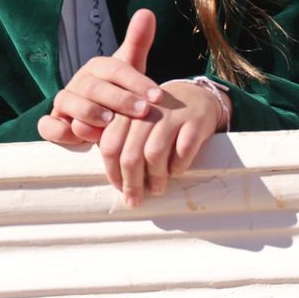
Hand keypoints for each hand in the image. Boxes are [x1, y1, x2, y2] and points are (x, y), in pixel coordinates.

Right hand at [41, 9, 162, 145]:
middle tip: (141, 110)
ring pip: (68, 102)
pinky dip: (58, 130)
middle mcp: (79, 83)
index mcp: (98, 68)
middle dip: (118, 98)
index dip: (136, 81)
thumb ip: (138, 42)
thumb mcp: (131, 68)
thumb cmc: (120, 92)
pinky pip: (48, 125)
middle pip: (93, 86)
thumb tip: (146, 11)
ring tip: (110, 122)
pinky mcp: (53, 123)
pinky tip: (78, 137)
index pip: (116, 69)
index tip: (158, 96)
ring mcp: (64, 103)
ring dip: (88, 112)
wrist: (101, 119)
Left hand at [98, 78, 225, 205]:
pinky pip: (183, 150)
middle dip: (131, 183)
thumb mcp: (132, 122)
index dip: (112, 171)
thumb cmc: (156, 118)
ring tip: (157, 190)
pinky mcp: (194, 121)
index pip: (110, 145)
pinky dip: (178, 166)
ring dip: (155, 178)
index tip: (119, 188)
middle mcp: (145, 111)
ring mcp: (171, 115)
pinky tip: (176, 172)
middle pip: (131, 154)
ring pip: (154, 153)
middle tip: (135, 200)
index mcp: (125, 112)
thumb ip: (114, 138)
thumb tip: (104, 168)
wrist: (194, 97)